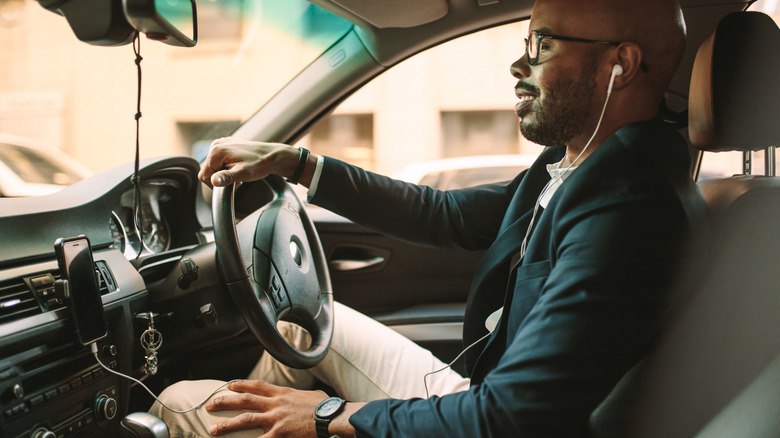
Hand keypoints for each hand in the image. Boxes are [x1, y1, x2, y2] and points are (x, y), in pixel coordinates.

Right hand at [198, 138, 299, 187]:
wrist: (272, 156)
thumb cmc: (259, 164)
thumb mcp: (243, 174)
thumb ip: (226, 178)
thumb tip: (213, 181)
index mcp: (216, 151)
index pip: (204, 176)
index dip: (216, 184)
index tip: (230, 183)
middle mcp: (216, 145)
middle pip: (208, 170)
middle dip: (221, 177)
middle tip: (236, 178)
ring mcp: (221, 143)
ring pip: (214, 166)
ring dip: (224, 172)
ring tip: (239, 172)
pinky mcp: (227, 144)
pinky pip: (220, 160)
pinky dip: (227, 166)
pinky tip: (238, 166)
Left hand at [205, 379, 327, 436]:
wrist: (332, 417)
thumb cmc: (325, 407)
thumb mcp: (310, 395)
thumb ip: (298, 396)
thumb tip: (299, 398)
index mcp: (283, 393)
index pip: (257, 385)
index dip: (241, 384)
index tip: (229, 385)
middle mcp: (276, 404)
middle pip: (245, 400)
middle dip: (225, 402)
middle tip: (210, 405)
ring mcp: (276, 419)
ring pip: (245, 420)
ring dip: (226, 425)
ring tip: (212, 430)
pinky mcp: (279, 434)